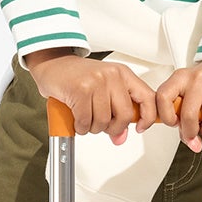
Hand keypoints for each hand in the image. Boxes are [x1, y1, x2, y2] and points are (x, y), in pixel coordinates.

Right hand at [23, 49, 158, 142]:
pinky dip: (81, 127)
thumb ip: (115, 113)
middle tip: (103, 126)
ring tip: (86, 119)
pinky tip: (77, 120)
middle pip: (125, 115)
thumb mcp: (103, 91)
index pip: (148, 98)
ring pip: (104, 121)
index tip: (140, 127)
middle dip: (113, 128)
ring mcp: (96, 81)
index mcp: (123, 74)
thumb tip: (120, 138)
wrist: (53, 63)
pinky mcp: (80, 90)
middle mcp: (112, 75)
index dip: (147, 118)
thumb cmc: (78, 77)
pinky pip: (86, 121)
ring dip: (93, 128)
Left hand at [155, 60, 201, 151]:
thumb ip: (182, 116)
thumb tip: (193, 144)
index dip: (166, 116)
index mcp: (182, 77)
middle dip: (190, 132)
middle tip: (194, 134)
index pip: (163, 97)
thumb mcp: (186, 89)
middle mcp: (200, 78)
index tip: (173, 122)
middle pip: (189, 115)